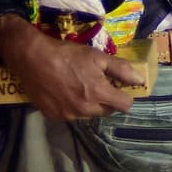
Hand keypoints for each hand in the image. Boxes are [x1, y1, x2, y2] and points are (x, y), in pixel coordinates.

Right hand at [0, 15, 142, 120]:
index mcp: (98, 94)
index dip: (125, 96)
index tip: (119, 87)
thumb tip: (140, 80)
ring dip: (88, 104)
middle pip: (107, 111)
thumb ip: (121, 69)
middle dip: (106, 100)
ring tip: (77, 86)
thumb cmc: (66, 54)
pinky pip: (70, 115)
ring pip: (88, 114)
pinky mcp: (54, 116)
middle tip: (96, 83)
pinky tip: (63, 92)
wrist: (31, 57)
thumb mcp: (96, 56)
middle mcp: (85, 110)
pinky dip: (70, 106)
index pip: (124, 105)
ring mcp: (68, 115)